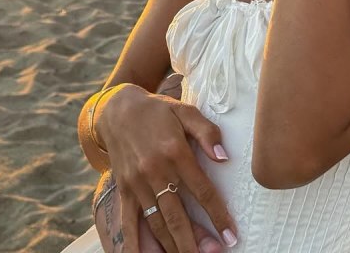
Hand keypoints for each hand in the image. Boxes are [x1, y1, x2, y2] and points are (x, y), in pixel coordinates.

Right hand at [98, 85, 236, 252]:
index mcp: (175, 152)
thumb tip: (223, 156)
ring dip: (173, 245)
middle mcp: (155, 172)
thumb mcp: (185, 111)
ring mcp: (137, 185)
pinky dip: (136, 246)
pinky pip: (129, 224)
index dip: (217, 215)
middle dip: (196, 241)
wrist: (119, 110)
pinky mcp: (124, 192)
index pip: (201, 190)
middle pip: (178, 214)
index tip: (230, 235)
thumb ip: (206, 132)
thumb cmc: (158, 111)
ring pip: (157, 223)